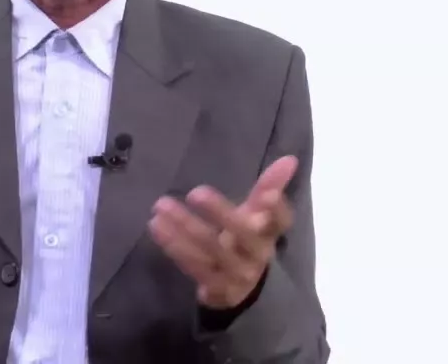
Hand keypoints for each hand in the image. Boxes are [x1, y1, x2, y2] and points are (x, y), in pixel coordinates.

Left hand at [148, 156, 297, 309]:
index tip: (268, 195)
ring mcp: (237, 274)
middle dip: (220, 212)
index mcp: (269, 232)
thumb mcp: (256, 213)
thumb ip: (268, 186)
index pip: (281, 220)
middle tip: (195, 192)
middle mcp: (257, 254)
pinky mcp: (217, 288)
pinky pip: (194, 266)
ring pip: (211, 249)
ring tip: (161, 206)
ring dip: (184, 227)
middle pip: (242, 233)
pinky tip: (157, 227)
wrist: (240, 288)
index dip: (277, 208)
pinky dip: (175, 246)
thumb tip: (290, 159)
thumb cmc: (245, 240)